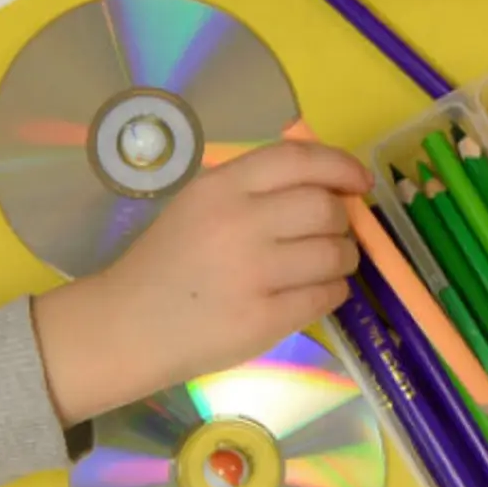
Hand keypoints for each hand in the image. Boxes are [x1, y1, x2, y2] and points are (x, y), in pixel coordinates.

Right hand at [28, 140, 365, 423]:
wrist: (127, 325)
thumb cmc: (168, 262)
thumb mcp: (200, 206)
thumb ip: (256, 191)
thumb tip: (331, 189)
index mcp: (221, 188)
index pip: (299, 160)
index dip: (341, 166)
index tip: (360, 182)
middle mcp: (239, 223)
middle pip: (326, 208)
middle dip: (343, 221)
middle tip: (333, 235)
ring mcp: (253, 273)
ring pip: (335, 254)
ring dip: (344, 259)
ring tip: (325, 266)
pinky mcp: (265, 319)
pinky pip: (327, 296)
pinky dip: (334, 292)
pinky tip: (316, 292)